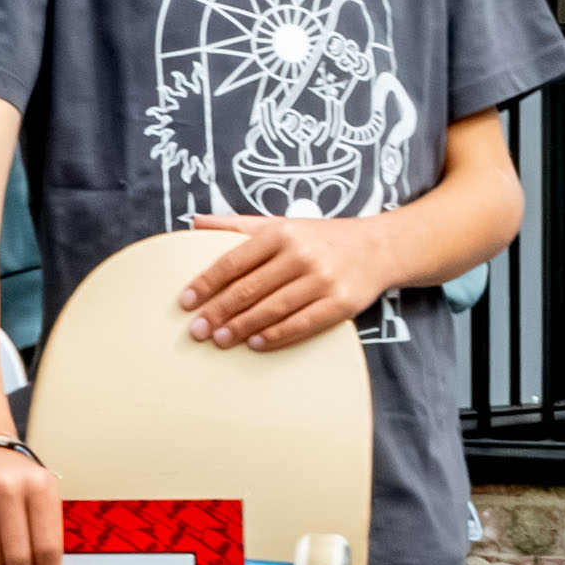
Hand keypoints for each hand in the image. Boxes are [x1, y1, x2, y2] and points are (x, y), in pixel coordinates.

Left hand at [173, 217, 390, 351]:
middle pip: (249, 288)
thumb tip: (194, 222)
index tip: (185, 301)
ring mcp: (323, 280)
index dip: (206, 283)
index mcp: (281, 232)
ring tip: (220, 340)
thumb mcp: (281, 223)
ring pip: (273, 308)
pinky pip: (302, 324)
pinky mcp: (341, 303)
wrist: (378, 247)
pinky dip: (276, 335)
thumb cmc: (322, 237)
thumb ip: (237, 225)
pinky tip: (256, 343)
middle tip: (196, 330)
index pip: (234, 260)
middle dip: (219, 311)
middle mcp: (301, 254)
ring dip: (242, 327)